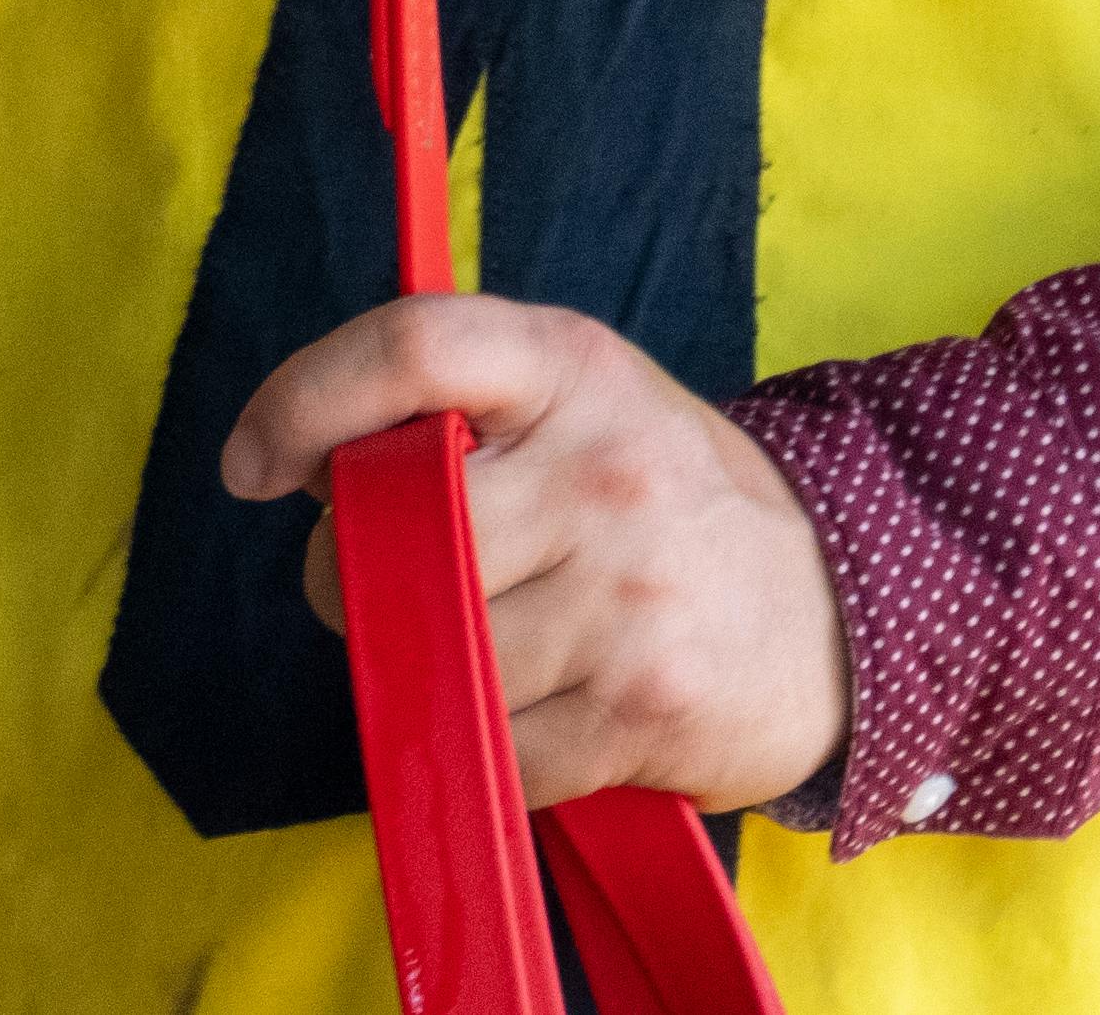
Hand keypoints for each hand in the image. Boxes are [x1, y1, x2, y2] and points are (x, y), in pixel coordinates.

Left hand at [217, 293, 848, 815]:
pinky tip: (551, 717)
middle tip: (391, 592)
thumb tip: (314, 470)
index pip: (411, 345)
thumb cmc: (669, 504)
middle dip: (355, 578)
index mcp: (574, 367)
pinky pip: (500, 753)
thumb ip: (461, 415)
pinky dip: (499, 754)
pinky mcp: (643, 707)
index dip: (305, 399)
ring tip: (502, 655)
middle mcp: (603, 466)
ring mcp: (628, 592)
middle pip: (396, 530)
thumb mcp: (586, 406)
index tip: (254, 463)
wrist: (844, 613)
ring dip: (435, 677)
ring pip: (440, 655)